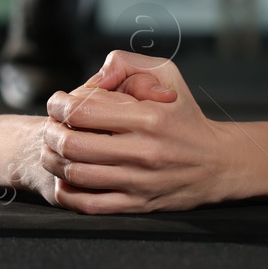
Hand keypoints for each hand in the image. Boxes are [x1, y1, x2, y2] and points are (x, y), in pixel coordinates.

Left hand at [38, 50, 228, 213]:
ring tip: (52, 149)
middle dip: (50, 132)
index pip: (84, 111)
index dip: (59, 105)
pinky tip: (64, 178)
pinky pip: (89, 205)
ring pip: (76, 175)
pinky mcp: (138, 205)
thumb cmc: (183, 112)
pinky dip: (67, 193)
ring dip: (53, 160)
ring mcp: (140, 182)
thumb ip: (125, 63)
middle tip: (49, 126)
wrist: (217, 162)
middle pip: (73, 144)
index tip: (57, 102)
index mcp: (149, 117)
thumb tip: (92, 79)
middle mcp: (144, 152)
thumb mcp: (165, 73)